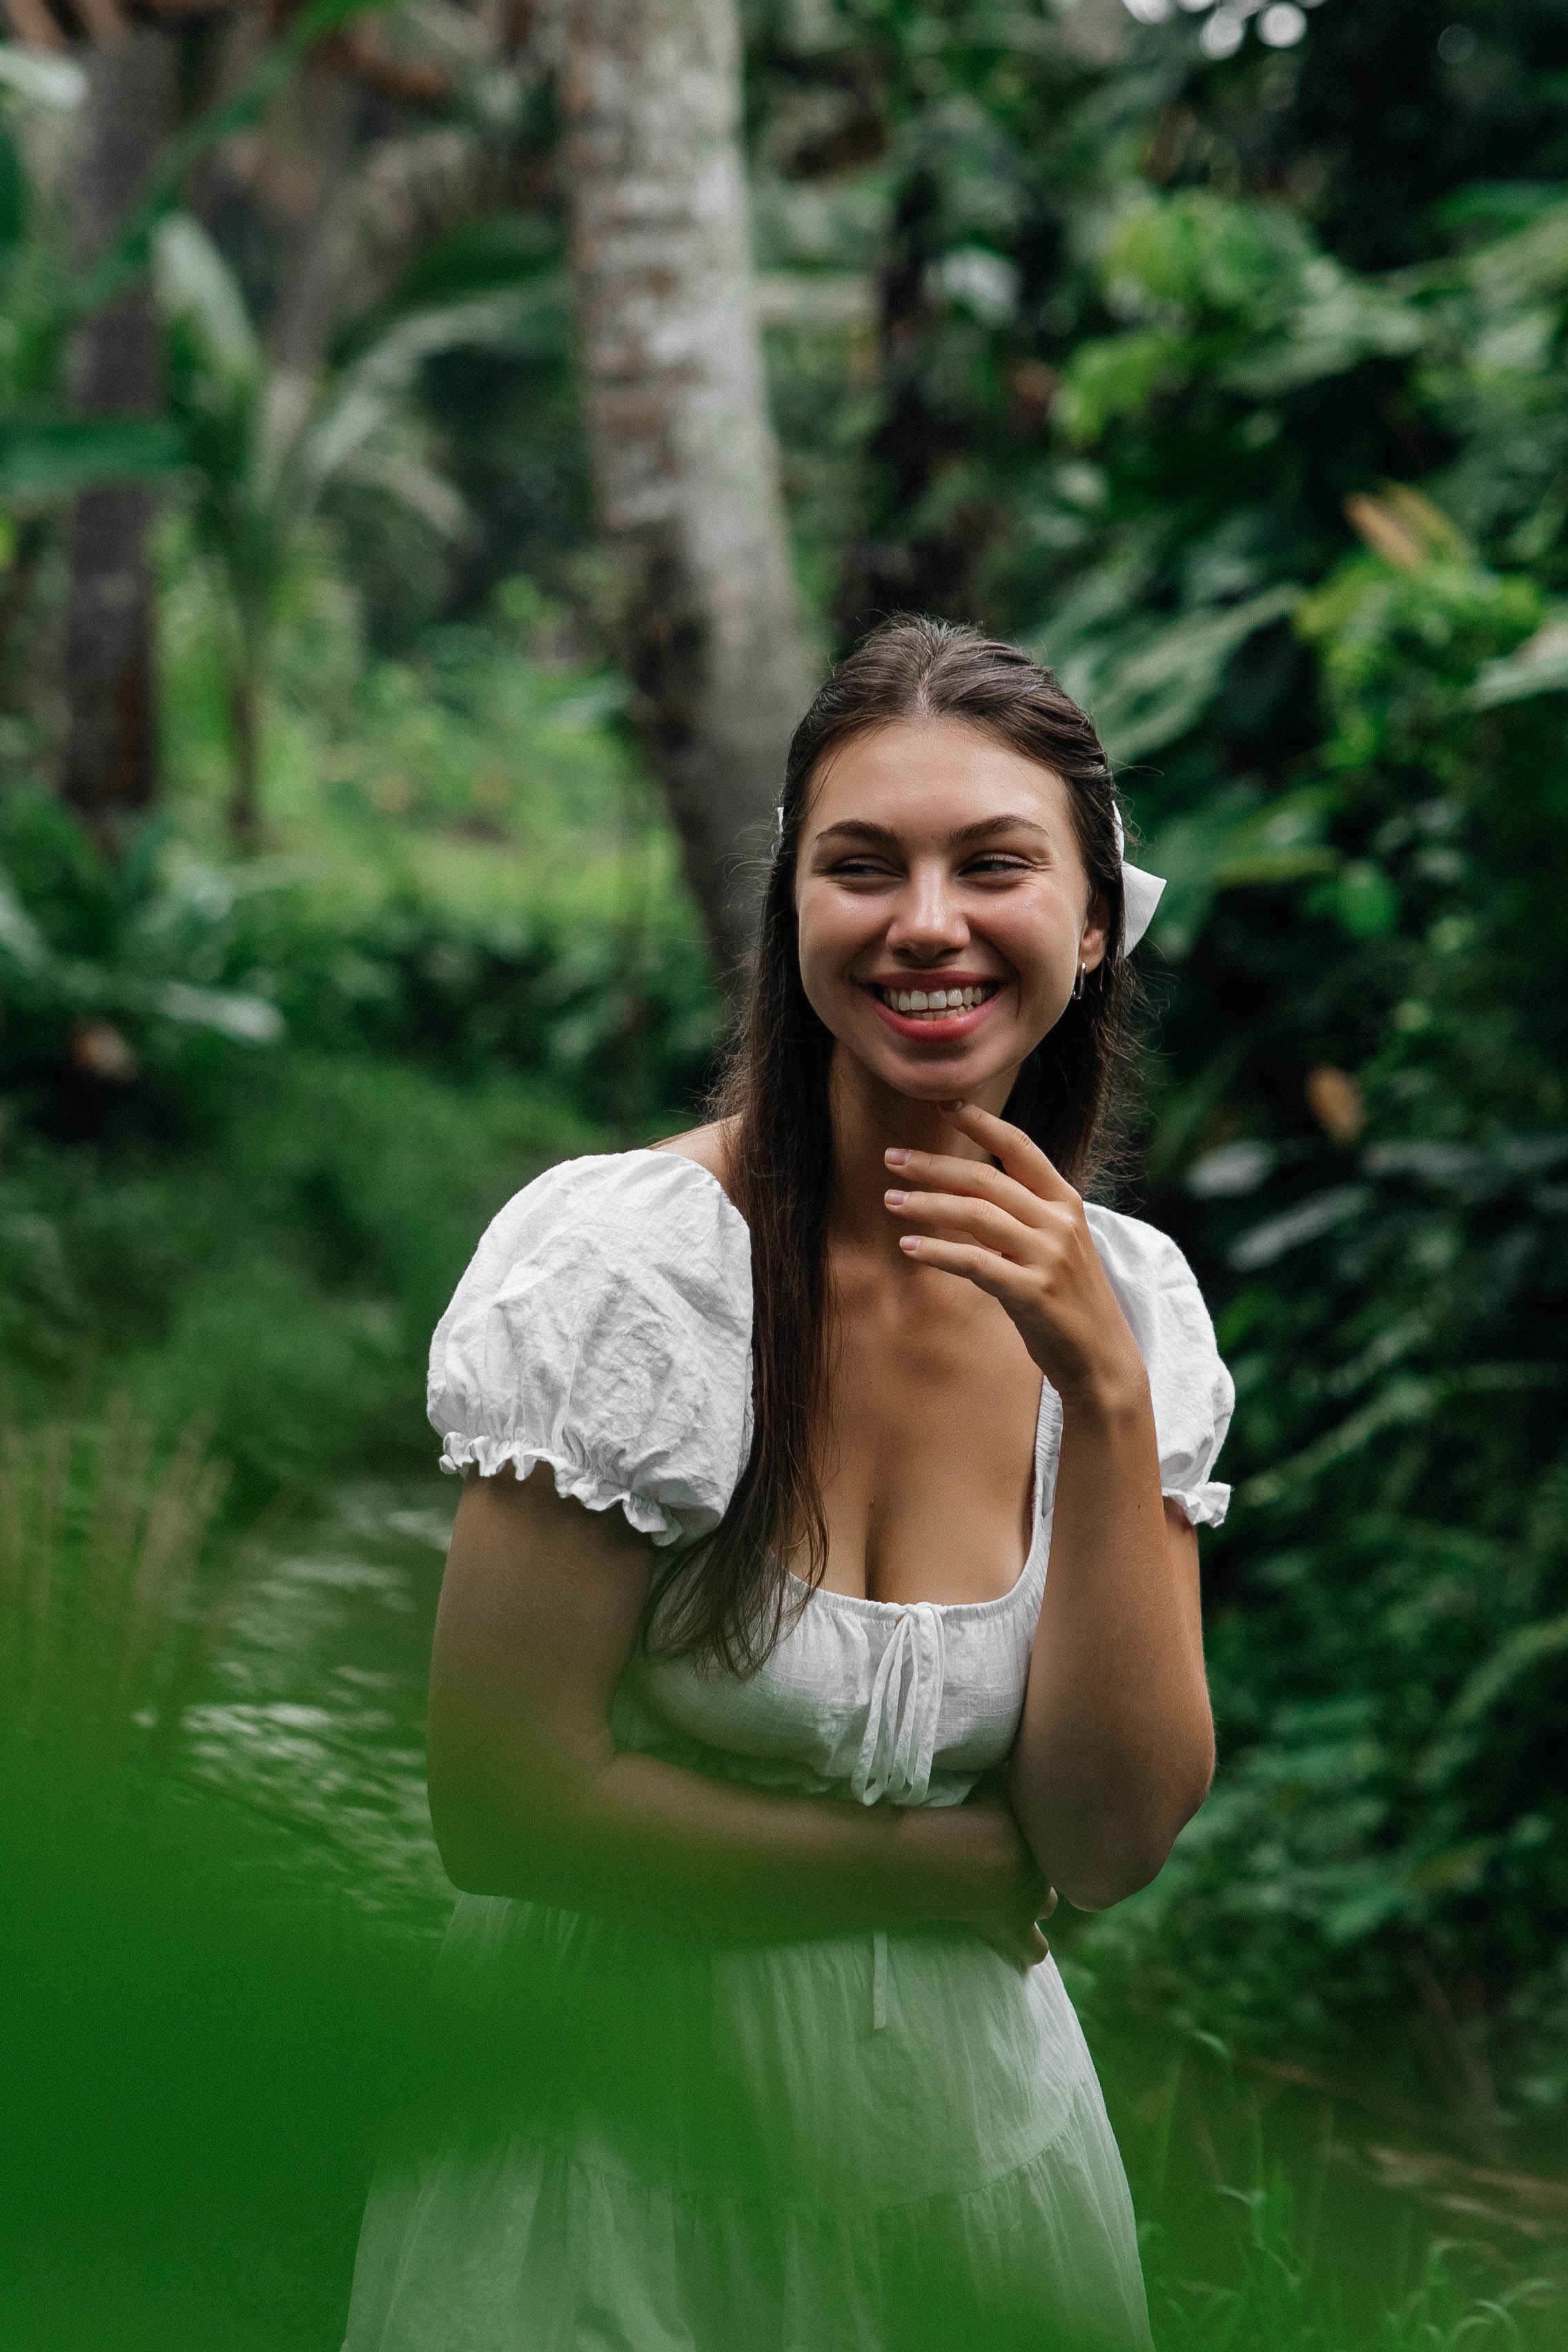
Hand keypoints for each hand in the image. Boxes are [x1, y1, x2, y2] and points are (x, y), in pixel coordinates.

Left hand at [884, 1100, 1146, 1409]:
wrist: (1100, 1357)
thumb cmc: (1066, 1299)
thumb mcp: (1049, 1245)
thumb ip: (1013, 1215)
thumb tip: (958, 1189)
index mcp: (1065, 1201)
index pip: (1020, 1147)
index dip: (981, 1122)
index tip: (942, 1105)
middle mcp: (1059, 1222)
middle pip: (986, 1178)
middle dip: (933, 1164)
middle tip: (891, 1158)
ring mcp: (1048, 1256)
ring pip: (976, 1214)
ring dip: (927, 1204)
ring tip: (890, 1200)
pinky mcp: (1033, 1292)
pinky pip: (975, 1262)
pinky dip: (937, 1251)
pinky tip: (908, 1247)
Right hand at [940, 1794, 1056, 1972]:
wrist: (960, 1856)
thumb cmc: (971, 1812)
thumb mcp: (992, 1782)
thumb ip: (1006, 1779)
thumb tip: (1013, 1763)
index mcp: (1042, 1833)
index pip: (1053, 1829)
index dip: (1037, 1828)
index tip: (1010, 1823)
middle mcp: (1043, 1866)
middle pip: (1047, 1866)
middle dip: (1034, 1862)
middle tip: (1006, 1853)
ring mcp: (1030, 1901)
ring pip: (1046, 1904)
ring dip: (1035, 1899)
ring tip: (1011, 1892)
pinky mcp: (1011, 1930)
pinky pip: (1033, 1948)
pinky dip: (1029, 1948)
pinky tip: (1023, 1950)